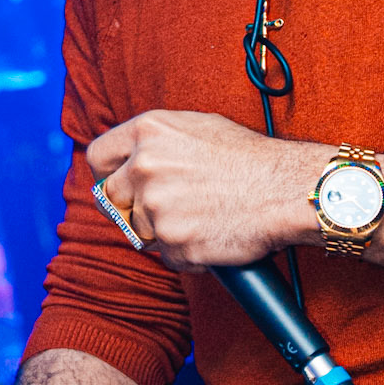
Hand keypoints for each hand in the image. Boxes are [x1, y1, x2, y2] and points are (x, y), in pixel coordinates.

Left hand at [87, 110, 326, 268]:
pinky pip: (167, 256)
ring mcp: (156, 207)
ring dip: (165, 231)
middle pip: (112, 199)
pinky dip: (186, 252)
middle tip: (167, 208)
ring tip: (202, 217)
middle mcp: (144, 167)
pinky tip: (212, 234)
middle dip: (133, 207)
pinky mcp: (173, 243)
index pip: (98, 157)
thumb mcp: (197, 128)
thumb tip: (132, 158)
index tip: (117, 186)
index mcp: (148, 132)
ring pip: (141, 230)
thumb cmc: (250, 158)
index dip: (106, 175)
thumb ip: (157, 142)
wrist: (285, 189)